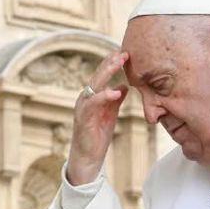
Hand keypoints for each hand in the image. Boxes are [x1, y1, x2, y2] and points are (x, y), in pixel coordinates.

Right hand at [67, 50, 128, 185]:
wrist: (88, 156)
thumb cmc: (98, 135)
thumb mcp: (110, 113)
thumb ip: (115, 99)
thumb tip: (124, 85)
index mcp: (92, 96)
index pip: (102, 75)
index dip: (112, 63)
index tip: (126, 52)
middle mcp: (86, 98)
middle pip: (98, 75)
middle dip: (110, 62)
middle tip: (124, 51)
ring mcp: (83, 107)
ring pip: (94, 84)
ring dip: (107, 72)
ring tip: (119, 63)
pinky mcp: (83, 118)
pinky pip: (93, 103)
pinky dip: (104, 96)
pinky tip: (115, 91)